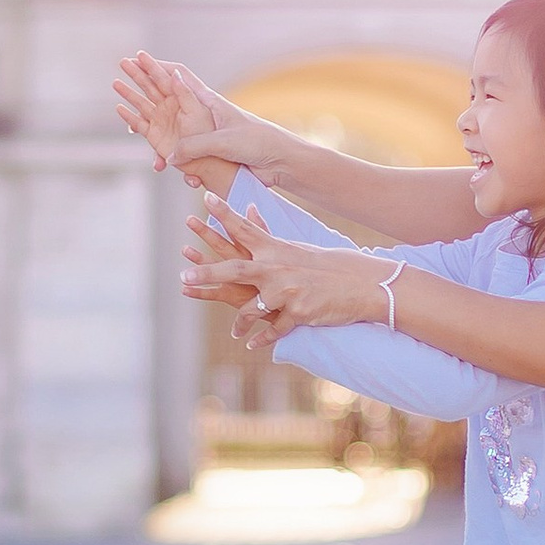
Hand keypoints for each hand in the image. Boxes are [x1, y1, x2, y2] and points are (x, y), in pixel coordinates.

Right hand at [112, 52, 283, 191]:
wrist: (277, 161)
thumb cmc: (257, 142)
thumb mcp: (225, 141)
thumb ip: (196, 146)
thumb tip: (170, 157)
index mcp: (207, 102)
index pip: (179, 76)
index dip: (159, 66)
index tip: (140, 57)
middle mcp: (199, 114)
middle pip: (165, 93)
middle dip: (143, 82)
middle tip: (122, 71)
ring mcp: (198, 132)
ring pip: (165, 122)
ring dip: (145, 114)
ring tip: (122, 110)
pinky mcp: (202, 152)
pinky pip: (175, 149)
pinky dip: (161, 150)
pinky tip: (150, 154)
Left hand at [182, 193, 388, 338]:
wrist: (361, 283)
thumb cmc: (326, 265)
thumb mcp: (296, 248)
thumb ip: (269, 236)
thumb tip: (250, 211)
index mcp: (276, 249)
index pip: (245, 227)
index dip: (224, 213)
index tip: (204, 200)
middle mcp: (277, 268)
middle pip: (235, 267)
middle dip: (208, 272)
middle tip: (183, 277)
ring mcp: (287, 291)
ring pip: (252, 309)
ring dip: (240, 323)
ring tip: (234, 331)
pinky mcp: (298, 313)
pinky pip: (273, 330)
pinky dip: (262, 338)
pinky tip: (253, 344)